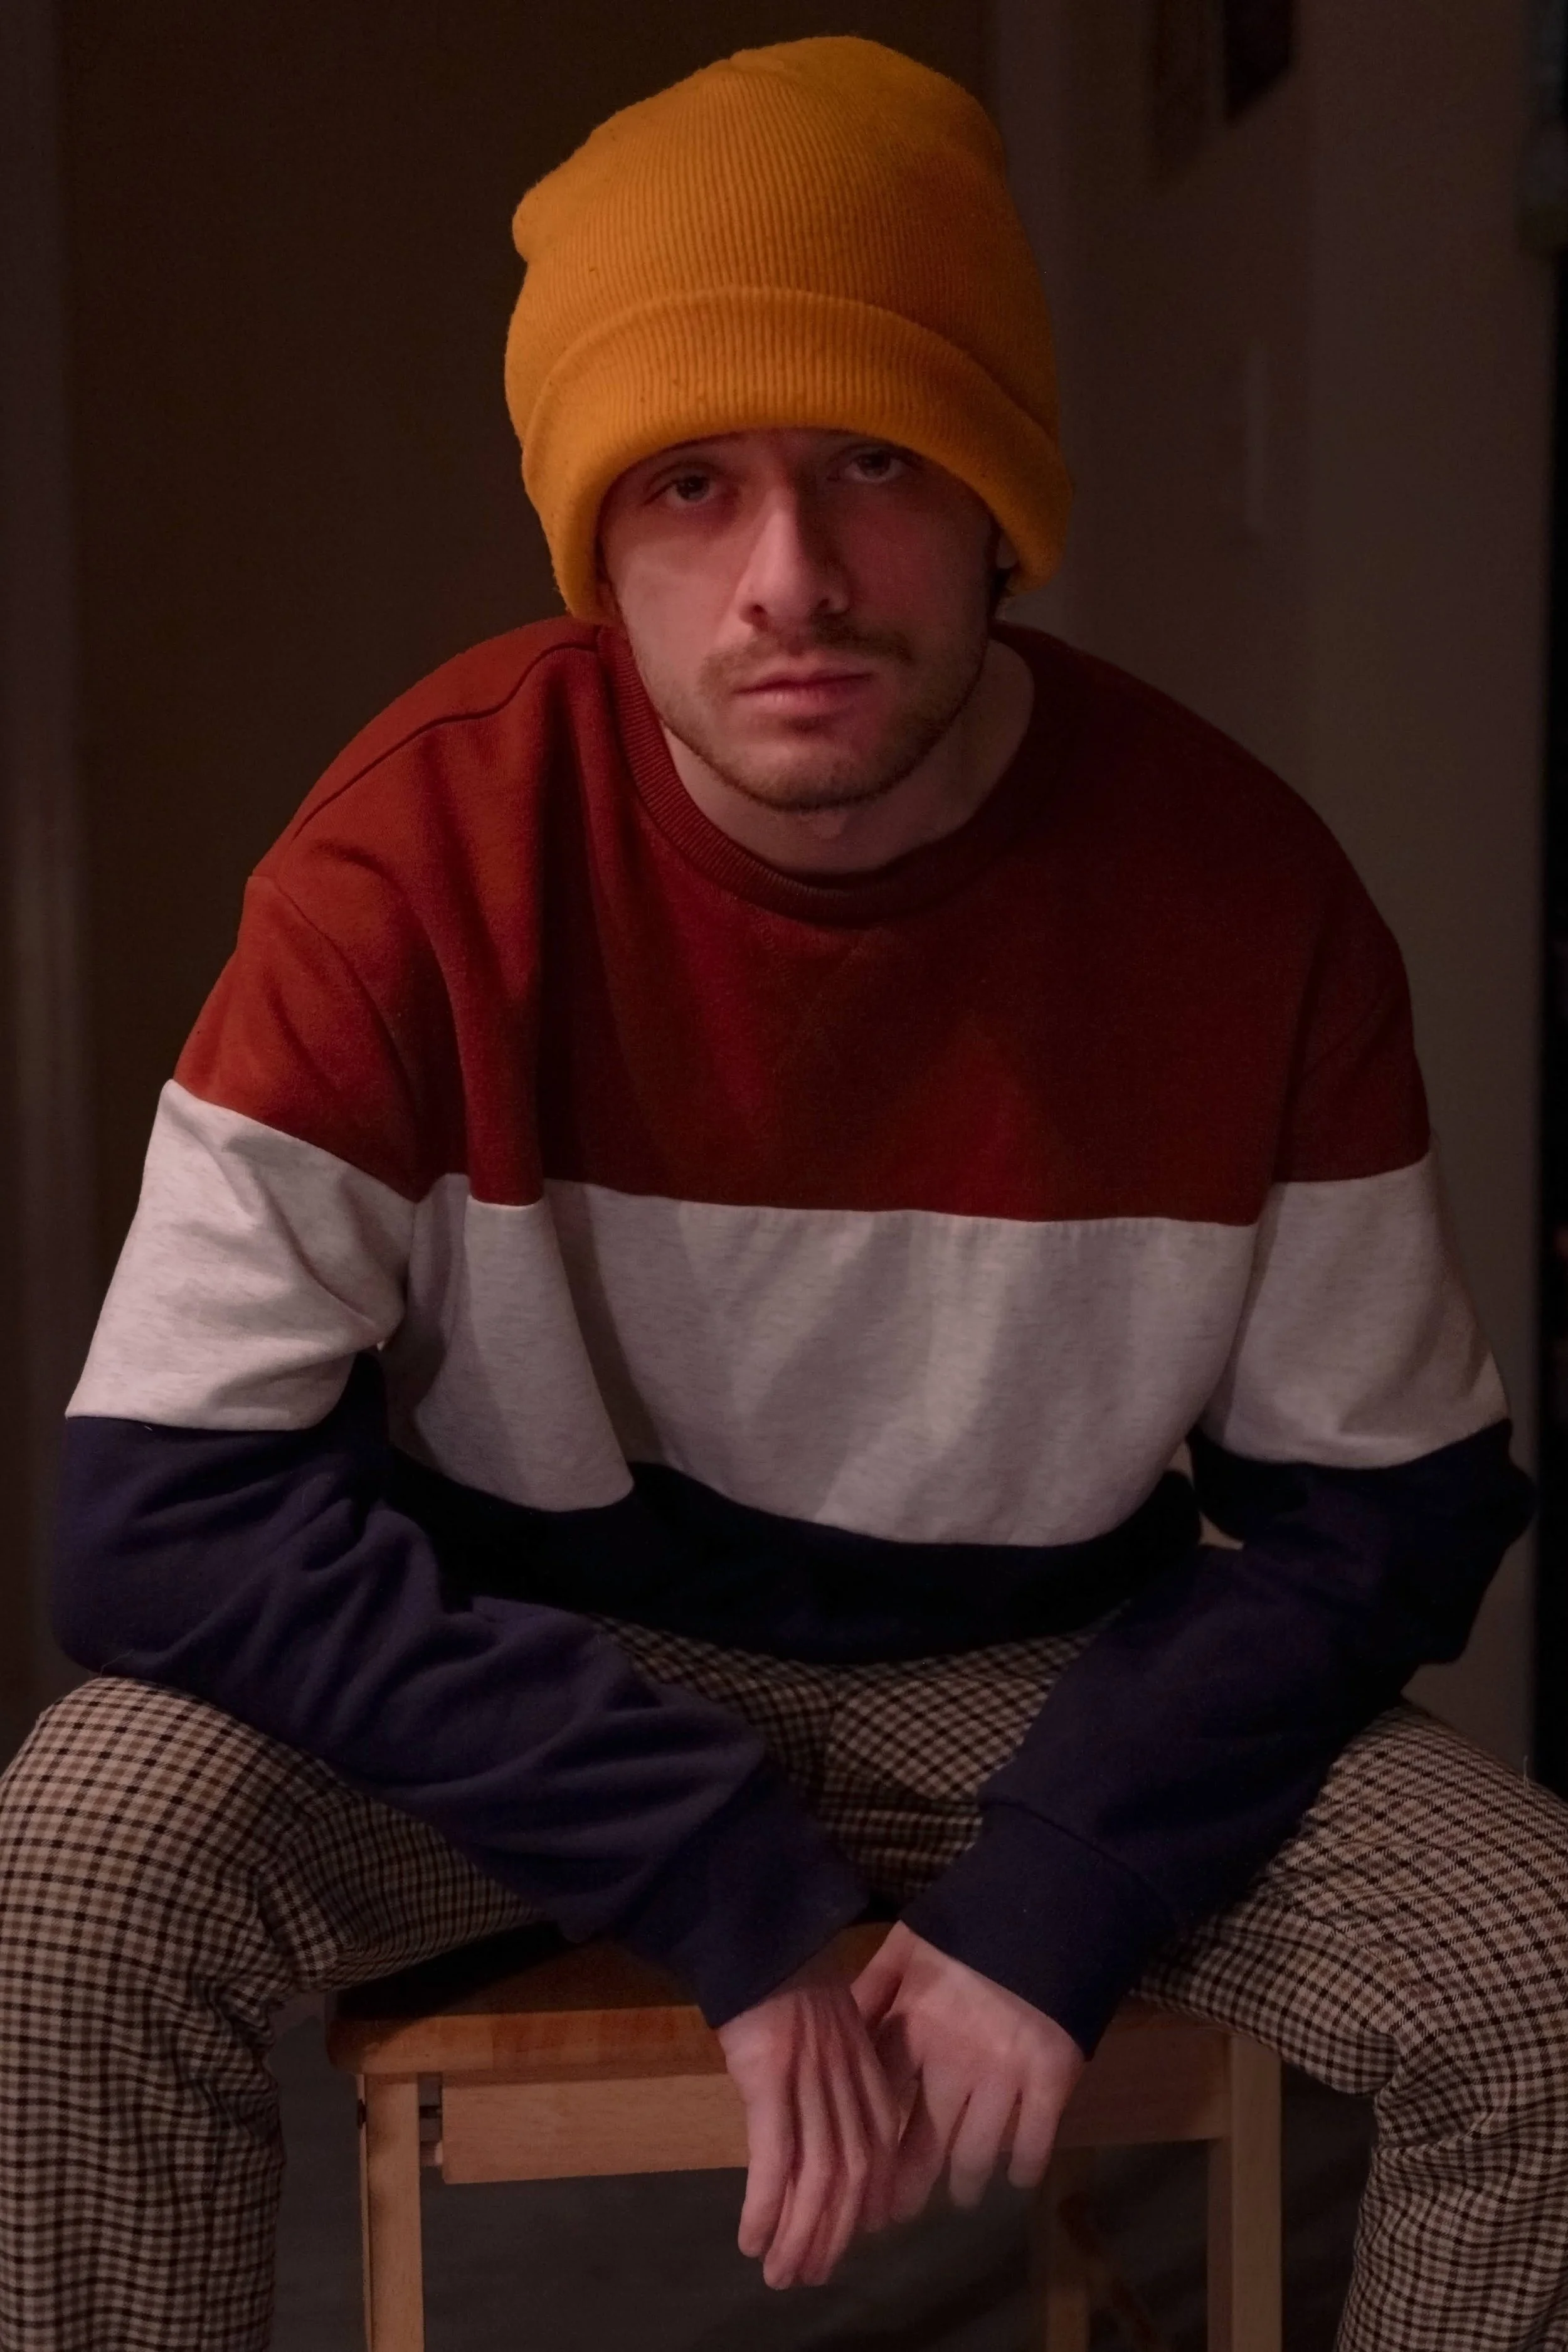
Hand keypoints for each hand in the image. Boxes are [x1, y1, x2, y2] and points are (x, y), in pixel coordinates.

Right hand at [715, 1944, 901, 2289]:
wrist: (760, 1933)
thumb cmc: (784, 1976)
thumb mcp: (827, 2025)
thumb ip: (837, 2071)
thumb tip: (822, 2122)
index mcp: (865, 2067)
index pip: (879, 2151)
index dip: (868, 2202)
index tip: (852, 2238)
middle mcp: (846, 2081)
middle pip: (852, 2177)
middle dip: (832, 2234)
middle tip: (809, 2275)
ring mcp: (811, 2082)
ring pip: (817, 2179)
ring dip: (800, 2235)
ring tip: (781, 2273)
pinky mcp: (772, 2080)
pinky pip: (775, 2159)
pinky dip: (767, 2205)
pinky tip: (754, 2238)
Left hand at [851, 1922, 1084, 2221]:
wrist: (1046, 1903)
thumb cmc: (971, 1924)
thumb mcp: (909, 1946)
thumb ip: (873, 1988)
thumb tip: (837, 2027)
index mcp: (915, 2025)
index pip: (879, 2104)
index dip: (866, 2145)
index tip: (855, 2177)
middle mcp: (954, 2059)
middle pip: (922, 2145)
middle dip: (905, 2188)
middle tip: (894, 2215)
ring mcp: (1005, 2074)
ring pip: (975, 2155)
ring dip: (963, 2182)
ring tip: (957, 2195)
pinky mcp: (1052, 2078)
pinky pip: (1033, 2143)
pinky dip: (1022, 2166)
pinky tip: (1014, 2177)